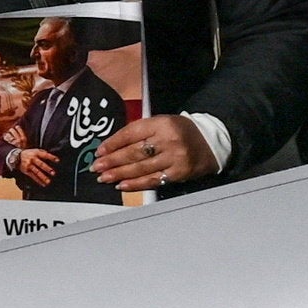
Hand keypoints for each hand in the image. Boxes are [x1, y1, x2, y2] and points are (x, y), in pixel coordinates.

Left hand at [92, 114, 215, 196]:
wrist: (210, 141)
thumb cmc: (179, 131)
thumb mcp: (160, 122)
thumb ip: (139, 132)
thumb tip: (112, 145)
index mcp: (161, 123)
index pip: (131, 133)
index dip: (112, 143)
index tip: (99, 152)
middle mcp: (168, 140)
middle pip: (134, 152)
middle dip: (112, 161)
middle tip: (96, 167)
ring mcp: (175, 158)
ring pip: (142, 168)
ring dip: (119, 174)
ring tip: (104, 177)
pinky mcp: (179, 173)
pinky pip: (153, 180)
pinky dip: (136, 184)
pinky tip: (122, 185)